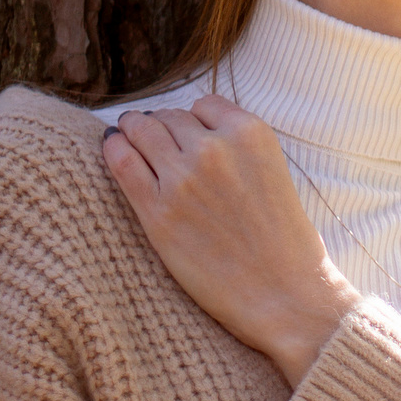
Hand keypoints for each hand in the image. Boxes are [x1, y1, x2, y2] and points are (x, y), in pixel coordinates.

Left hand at [101, 95, 361, 385]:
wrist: (286, 295)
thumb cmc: (287, 243)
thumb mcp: (275, 174)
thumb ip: (239, 149)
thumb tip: (194, 135)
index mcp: (252, 134)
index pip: (205, 105)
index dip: (196, 120)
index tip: (192, 136)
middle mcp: (215, 148)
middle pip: (170, 116)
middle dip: (162, 125)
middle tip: (155, 138)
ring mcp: (182, 178)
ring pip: (140, 130)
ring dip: (133, 131)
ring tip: (129, 137)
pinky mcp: (157, 211)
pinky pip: (121, 162)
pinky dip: (113, 149)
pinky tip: (113, 149)